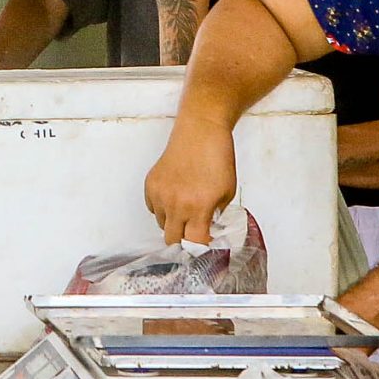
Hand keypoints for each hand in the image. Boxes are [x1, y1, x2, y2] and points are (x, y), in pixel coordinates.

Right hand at [145, 121, 236, 245]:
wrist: (201, 131)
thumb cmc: (218, 158)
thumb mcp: (227, 192)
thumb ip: (216, 215)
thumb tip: (207, 229)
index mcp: (198, 207)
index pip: (194, 243)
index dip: (200, 247)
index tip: (205, 244)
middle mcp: (175, 204)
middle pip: (172, 240)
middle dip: (184, 240)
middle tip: (193, 232)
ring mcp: (160, 194)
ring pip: (161, 224)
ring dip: (173, 222)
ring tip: (185, 208)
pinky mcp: (151, 184)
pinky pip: (152, 207)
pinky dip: (162, 207)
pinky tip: (175, 195)